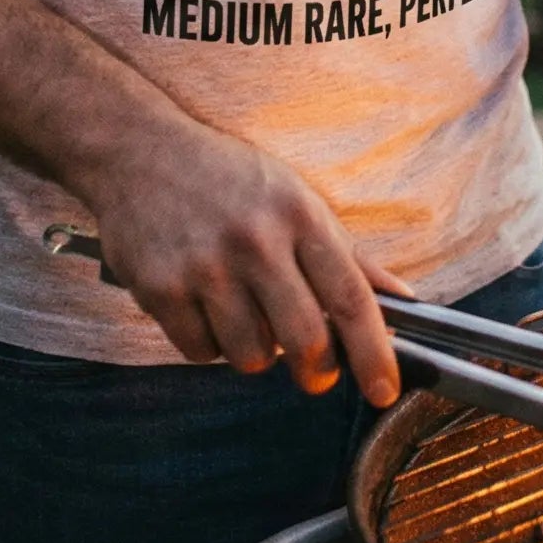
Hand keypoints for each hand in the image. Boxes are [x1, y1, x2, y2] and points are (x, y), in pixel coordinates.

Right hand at [84, 115, 411, 403]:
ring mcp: (205, 267)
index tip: (385, 390)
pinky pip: (201, 353)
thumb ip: (349, 257)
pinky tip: (205, 308)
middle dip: (318, 371)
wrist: (138, 151)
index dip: (373, 353)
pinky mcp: (161, 288)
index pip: (350, 298)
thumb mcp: (296, 198)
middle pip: (305, 341)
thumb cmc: (228, 178)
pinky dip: (210, 344)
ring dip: (257, 352)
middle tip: (316, 371)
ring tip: (246, 314)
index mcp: (299, 215)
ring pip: (252, 356)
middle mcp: (255, 241)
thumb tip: (404, 300)